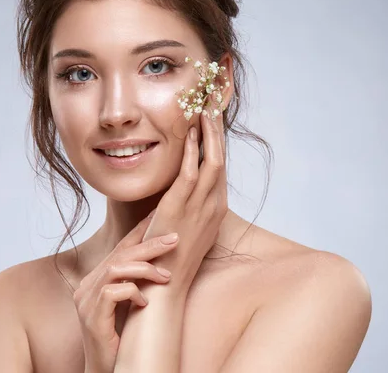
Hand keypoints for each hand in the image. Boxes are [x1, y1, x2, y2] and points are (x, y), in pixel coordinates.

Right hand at [73, 213, 179, 372]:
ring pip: (116, 268)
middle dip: (150, 243)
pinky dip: (133, 293)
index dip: (141, 231)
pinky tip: (145, 302)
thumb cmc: (124, 337)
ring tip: (166, 276)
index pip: (120, 248)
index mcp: (96, 279)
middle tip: (175, 238)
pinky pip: (112, 293)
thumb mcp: (133, 302)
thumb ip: (139, 280)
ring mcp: (86, 301)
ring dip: (145, 268)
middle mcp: (87, 286)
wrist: (108, 369)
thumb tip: (165, 258)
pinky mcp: (91, 317)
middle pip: (120, 254)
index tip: (161, 216)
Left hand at [142, 111, 227, 289]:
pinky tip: (188, 131)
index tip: (214, 119)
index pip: (220, 166)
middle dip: (219, 129)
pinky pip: (190, 171)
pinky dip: (191, 150)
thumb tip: (174, 188)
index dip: (218, 140)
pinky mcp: (181, 207)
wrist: (166, 285)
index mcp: (215, 208)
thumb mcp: (185, 228)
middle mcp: (214, 204)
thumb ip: (184, 206)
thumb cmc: (170, 257)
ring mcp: (201, 205)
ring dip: (209, 132)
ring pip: (212, 160)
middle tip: (215, 103)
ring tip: (205, 106)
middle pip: (221, 157)